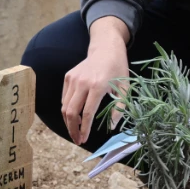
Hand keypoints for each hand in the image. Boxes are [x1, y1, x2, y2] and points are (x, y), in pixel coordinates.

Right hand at [62, 18, 129, 144]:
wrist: (106, 48)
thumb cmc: (118, 69)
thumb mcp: (125, 88)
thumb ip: (119, 108)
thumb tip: (112, 127)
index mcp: (97, 86)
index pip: (87, 113)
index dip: (84, 129)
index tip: (84, 140)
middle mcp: (82, 83)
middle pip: (71, 112)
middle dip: (72, 129)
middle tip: (77, 140)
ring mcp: (73, 79)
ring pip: (64, 106)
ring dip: (68, 121)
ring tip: (76, 130)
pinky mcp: (68, 77)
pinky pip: (64, 98)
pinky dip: (67, 109)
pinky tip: (75, 116)